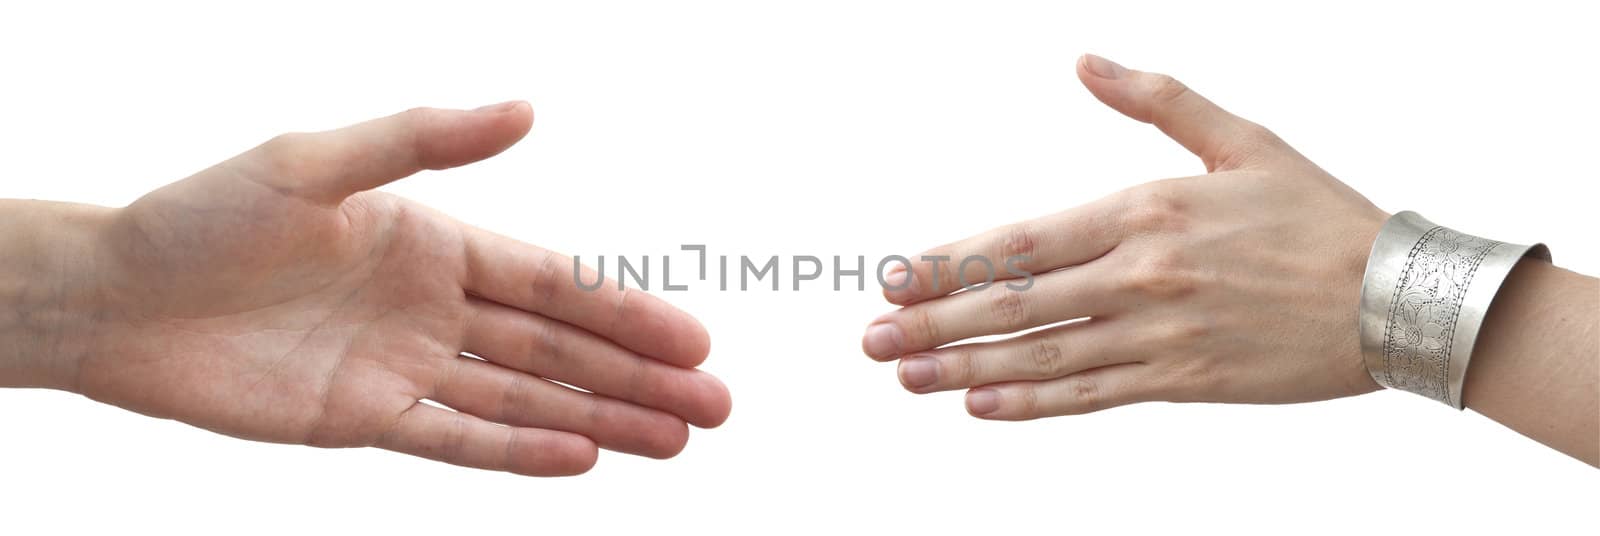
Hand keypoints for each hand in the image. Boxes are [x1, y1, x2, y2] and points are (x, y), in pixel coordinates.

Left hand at [63, 102, 730, 474]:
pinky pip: (456, 440)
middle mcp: (433, 307)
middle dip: (639, 378)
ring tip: (674, 441)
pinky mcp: (364, 421)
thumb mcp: (313, 161)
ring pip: (524, 400)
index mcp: (435, 241)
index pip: (553, 283)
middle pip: (558, 350)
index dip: (627, 312)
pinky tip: (582, 459)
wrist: (113, 300)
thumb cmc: (202, 216)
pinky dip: (518, 452)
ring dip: (601, 420)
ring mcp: (405, 368)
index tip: (694, 338)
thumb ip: (421, 138)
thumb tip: (525, 108)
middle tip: (715, 407)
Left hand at [862, 55, 1389, 419]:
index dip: (951, 263)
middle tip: (873, 341)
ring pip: (1043, 354)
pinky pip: (1093, 395)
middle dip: (935, 322)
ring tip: (906, 378)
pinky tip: (983, 407)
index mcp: (1145, 209)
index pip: (1022, 240)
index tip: (895, 278)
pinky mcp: (1184, 381)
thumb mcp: (1242, 139)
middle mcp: (1141, 273)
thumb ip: (1156, 99)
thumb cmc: (1319, 215)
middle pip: (1015, 303)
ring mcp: (1160, 333)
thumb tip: (1084, 62)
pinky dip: (1034, 403)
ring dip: (966, 368)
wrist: (1397, 296)